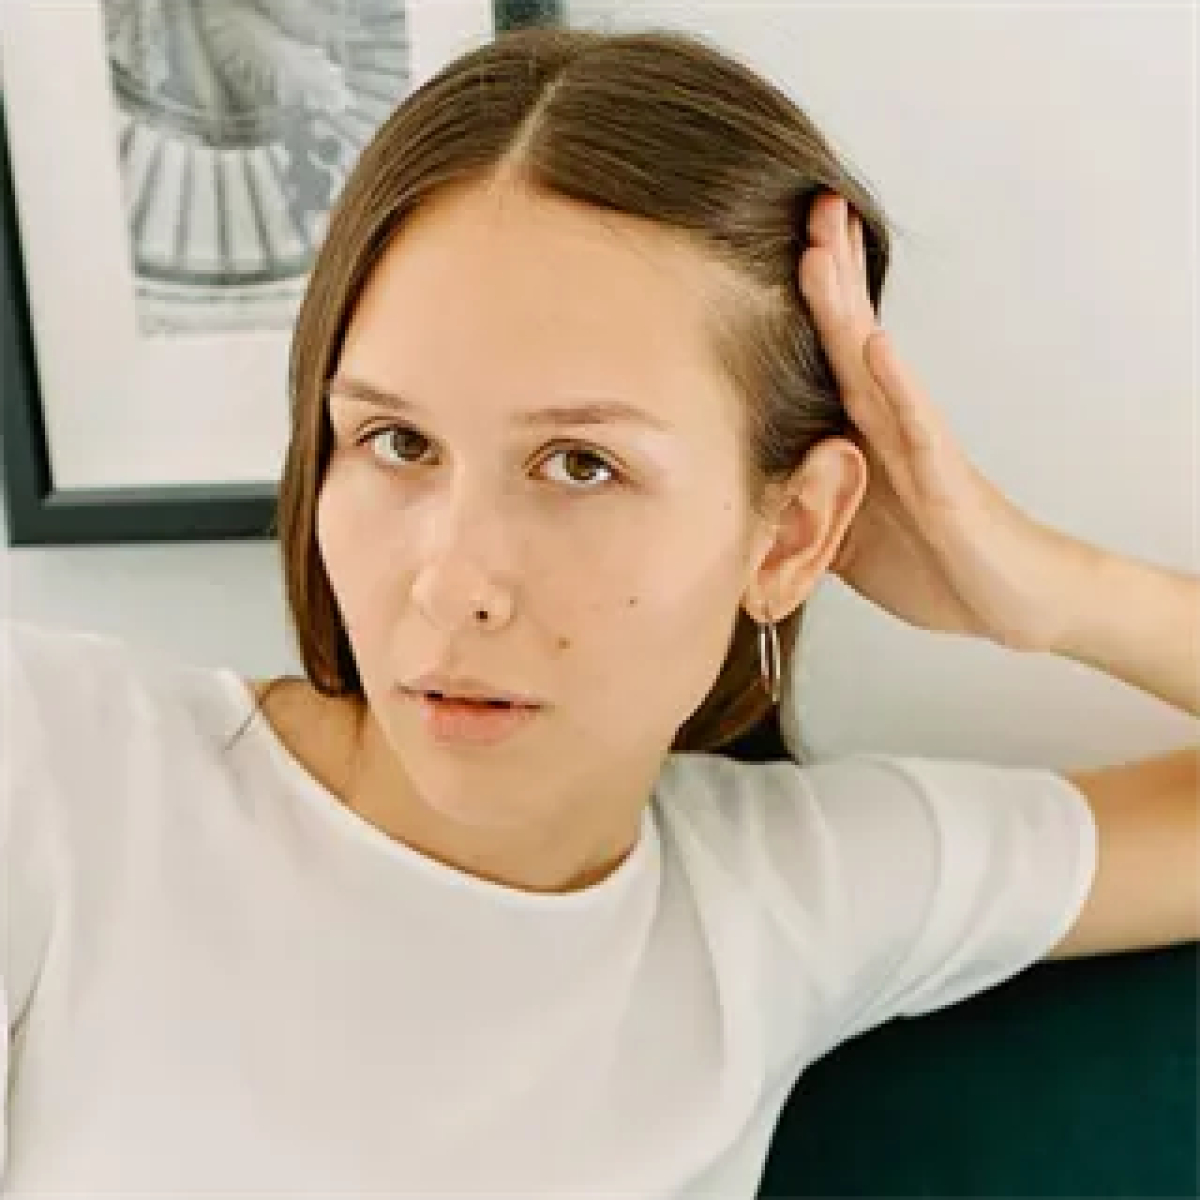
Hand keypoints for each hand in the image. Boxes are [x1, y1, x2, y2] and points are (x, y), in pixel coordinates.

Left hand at [799, 193, 1088, 652]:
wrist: (1009, 602)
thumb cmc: (935, 565)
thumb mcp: (847, 541)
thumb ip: (808, 511)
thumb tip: (752, 508)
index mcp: (866, 440)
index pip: (832, 359)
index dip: (812, 305)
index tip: (790, 244)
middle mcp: (891, 429)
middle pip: (849, 340)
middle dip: (829, 274)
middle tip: (811, 207)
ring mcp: (919, 448)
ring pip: (874, 367)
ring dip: (846, 308)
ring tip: (823, 248)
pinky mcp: (944, 481)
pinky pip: (917, 428)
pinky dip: (897, 385)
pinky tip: (877, 345)